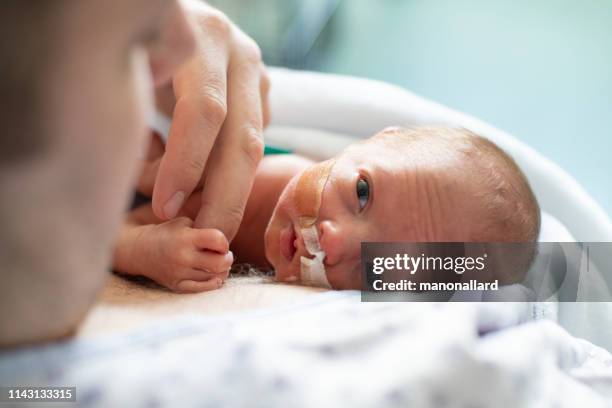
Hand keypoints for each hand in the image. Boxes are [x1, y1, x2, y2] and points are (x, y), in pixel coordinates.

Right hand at [144, 217, 232, 292]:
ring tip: (217, 265)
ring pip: (213, 278)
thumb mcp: (184, 223)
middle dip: (227, 259)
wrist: (140, 250)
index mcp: (186, 237)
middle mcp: (183, 256)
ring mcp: (179, 273)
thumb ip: (204, 231)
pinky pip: (201, 289)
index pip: (218, 240)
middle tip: (225, 256)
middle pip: (220, 263)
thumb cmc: (168, 233)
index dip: (224, 242)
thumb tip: (226, 246)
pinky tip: (213, 277)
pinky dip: (212, 284)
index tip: (220, 243)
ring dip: (221, 271)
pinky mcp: (176, 285)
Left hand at [150, 1, 269, 241]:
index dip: (185, 164)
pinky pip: (250, 147)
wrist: (173, 26)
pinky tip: (205, 191)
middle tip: (204, 240)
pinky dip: (227, 176)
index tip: (164, 209)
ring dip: (228, 193)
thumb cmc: (137, 49)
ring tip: (201, 222)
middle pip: (243, 140)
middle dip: (224, 199)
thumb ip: (134, 99)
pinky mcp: (264, 97)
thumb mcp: (128, 66)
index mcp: (203, 37)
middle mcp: (240, 55)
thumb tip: (149, 163)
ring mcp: (258, 76)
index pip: (203, 110)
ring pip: (253, 149)